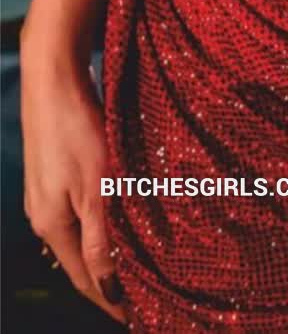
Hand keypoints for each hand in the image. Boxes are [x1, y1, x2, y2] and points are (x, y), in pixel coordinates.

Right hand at [21, 56, 126, 320]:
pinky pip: (79, 213)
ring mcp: (47, 195)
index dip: (109, 300)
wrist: (53, 78)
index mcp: (52, 224)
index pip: (83, 278)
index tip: (136, 317)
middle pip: (79, 260)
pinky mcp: (55, 174)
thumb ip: (102, 235)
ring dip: (106, 253)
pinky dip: (100, 226)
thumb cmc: (77, 128)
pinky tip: (120, 221)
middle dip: (108, 281)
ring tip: (136, 266)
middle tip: (143, 295)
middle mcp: (45, 215)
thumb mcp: (97, 184)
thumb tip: (107, 285)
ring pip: (80, 236)